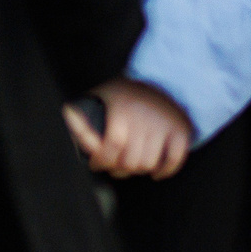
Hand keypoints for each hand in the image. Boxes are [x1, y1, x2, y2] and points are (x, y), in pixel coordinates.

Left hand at [66, 77, 193, 178]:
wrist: (164, 79)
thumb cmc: (127, 92)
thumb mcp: (101, 96)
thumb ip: (84, 113)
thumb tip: (68, 114)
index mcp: (123, 109)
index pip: (111, 148)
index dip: (101, 161)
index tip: (96, 164)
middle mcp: (146, 118)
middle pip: (130, 160)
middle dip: (117, 168)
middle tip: (113, 165)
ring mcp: (166, 125)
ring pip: (149, 164)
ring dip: (138, 170)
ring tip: (131, 165)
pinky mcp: (182, 130)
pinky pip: (175, 160)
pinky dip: (165, 170)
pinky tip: (155, 172)